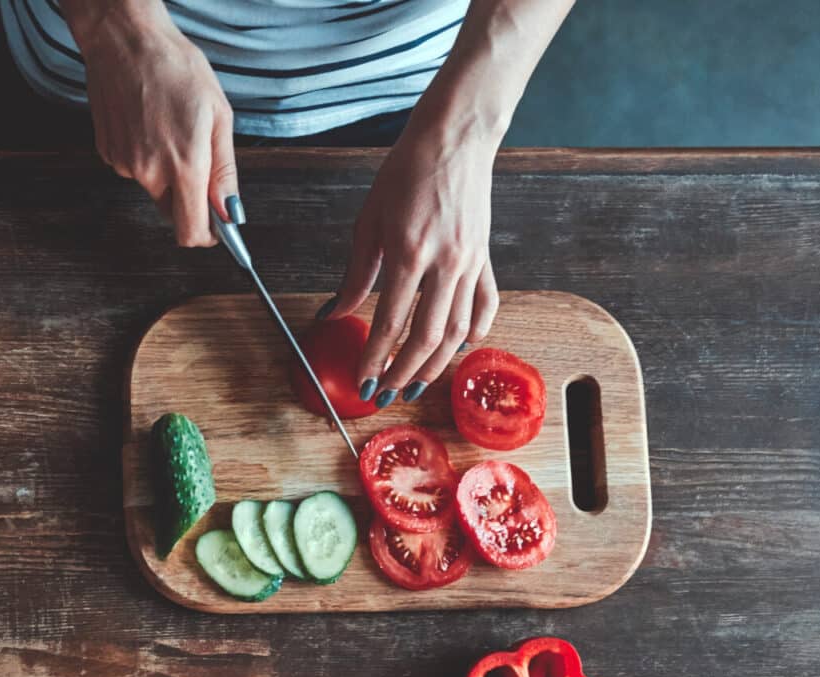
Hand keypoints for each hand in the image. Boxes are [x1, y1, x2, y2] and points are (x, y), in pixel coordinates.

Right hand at [71, 2, 236, 246]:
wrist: (125, 42)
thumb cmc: (176, 67)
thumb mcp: (218, 115)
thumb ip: (223, 170)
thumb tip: (229, 211)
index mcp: (183, 164)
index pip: (191, 232)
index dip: (207, 235)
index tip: (217, 226)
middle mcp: (149, 172)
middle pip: (173, 212)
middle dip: (188, 197)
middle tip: (196, 153)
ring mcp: (124, 165)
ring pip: (153, 188)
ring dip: (165, 171)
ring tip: (169, 125)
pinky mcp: (108, 154)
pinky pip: (134, 169)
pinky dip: (145, 155)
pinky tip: (148, 122)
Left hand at [326, 122, 500, 405]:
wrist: (453, 140)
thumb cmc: (406, 173)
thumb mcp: (368, 222)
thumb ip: (355, 275)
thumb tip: (334, 313)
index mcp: (410, 253)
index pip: (391, 322)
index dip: (375, 357)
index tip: (363, 380)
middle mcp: (446, 263)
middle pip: (428, 336)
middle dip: (404, 372)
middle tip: (386, 393)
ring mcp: (471, 262)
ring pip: (458, 329)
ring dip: (435, 364)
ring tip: (414, 383)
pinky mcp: (485, 258)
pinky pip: (485, 304)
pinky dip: (475, 331)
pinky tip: (459, 348)